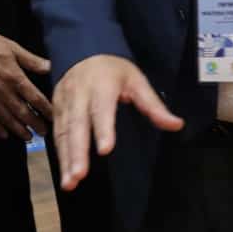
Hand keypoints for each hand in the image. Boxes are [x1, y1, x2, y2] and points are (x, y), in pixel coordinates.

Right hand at [0, 32, 52, 140]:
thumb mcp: (13, 48)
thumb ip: (32, 60)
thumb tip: (49, 67)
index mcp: (15, 78)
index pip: (35, 98)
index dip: (46, 109)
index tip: (53, 117)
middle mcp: (4, 92)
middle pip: (23, 113)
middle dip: (35, 124)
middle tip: (44, 132)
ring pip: (7, 119)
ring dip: (19, 130)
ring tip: (28, 137)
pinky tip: (4, 135)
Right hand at [51, 54, 182, 190]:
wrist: (83, 48)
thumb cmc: (113, 68)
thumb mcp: (136, 80)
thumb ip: (154, 105)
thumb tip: (176, 125)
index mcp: (101, 86)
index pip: (102, 110)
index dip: (103, 129)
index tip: (105, 150)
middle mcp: (79, 95)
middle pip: (77, 126)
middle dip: (77, 152)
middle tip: (78, 176)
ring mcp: (65, 102)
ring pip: (63, 133)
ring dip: (65, 159)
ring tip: (70, 182)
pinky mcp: (56, 109)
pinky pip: (57, 134)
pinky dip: (60, 154)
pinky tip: (65, 173)